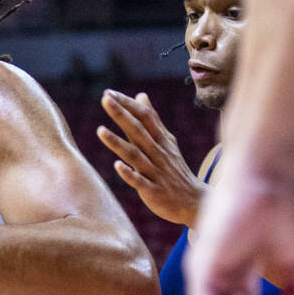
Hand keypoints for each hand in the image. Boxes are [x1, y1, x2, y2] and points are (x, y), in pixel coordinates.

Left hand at [97, 90, 203, 226]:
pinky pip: (140, 181)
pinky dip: (129, 174)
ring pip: (135, 155)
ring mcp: (155, 172)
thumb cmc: (174, 169)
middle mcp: (158, 153)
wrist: (194, 202)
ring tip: (99, 130)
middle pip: (138, 131)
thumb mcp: (165, 141)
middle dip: (121, 115)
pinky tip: (117, 165)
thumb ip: (152, 120)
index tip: (109, 92)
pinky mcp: (154, 190)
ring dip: (117, 143)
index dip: (128, 104)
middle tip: (105, 98)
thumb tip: (141, 95)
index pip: (145, 117)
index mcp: (160, 140)